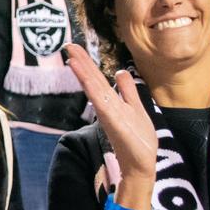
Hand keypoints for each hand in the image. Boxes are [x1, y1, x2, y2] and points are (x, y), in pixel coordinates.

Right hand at [65, 44, 157, 183]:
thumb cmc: (138, 141)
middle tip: (68, 44)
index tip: (75, 47)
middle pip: (92, 80)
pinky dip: (91, 87)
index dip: (87, 63)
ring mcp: (108, 112)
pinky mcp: (112, 120)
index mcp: (111, 102)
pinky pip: (100, 100)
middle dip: (82, 61)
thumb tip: (120, 72)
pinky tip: (84, 76)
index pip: (97, 79)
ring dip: (83, 71)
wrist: (141, 164)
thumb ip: (128, 91)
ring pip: (94, 87)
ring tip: (71, 55)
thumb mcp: (136, 108)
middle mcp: (106, 105)